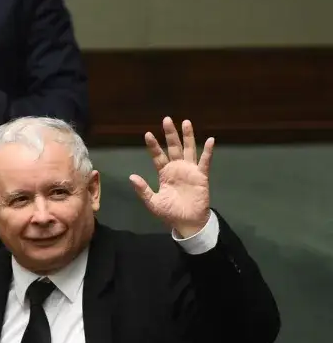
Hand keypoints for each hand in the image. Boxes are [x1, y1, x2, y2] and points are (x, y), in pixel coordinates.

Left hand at [129, 117, 213, 237]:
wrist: (187, 223)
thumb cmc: (170, 213)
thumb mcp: (153, 202)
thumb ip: (143, 189)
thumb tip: (132, 176)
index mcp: (164, 173)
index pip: (158, 156)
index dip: (153, 146)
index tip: (148, 134)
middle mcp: (177, 168)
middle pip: (173, 147)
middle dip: (170, 134)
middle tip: (166, 119)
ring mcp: (190, 171)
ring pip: (188, 149)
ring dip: (187, 136)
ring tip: (186, 122)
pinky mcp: (201, 176)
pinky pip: (205, 162)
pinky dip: (208, 151)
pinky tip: (210, 140)